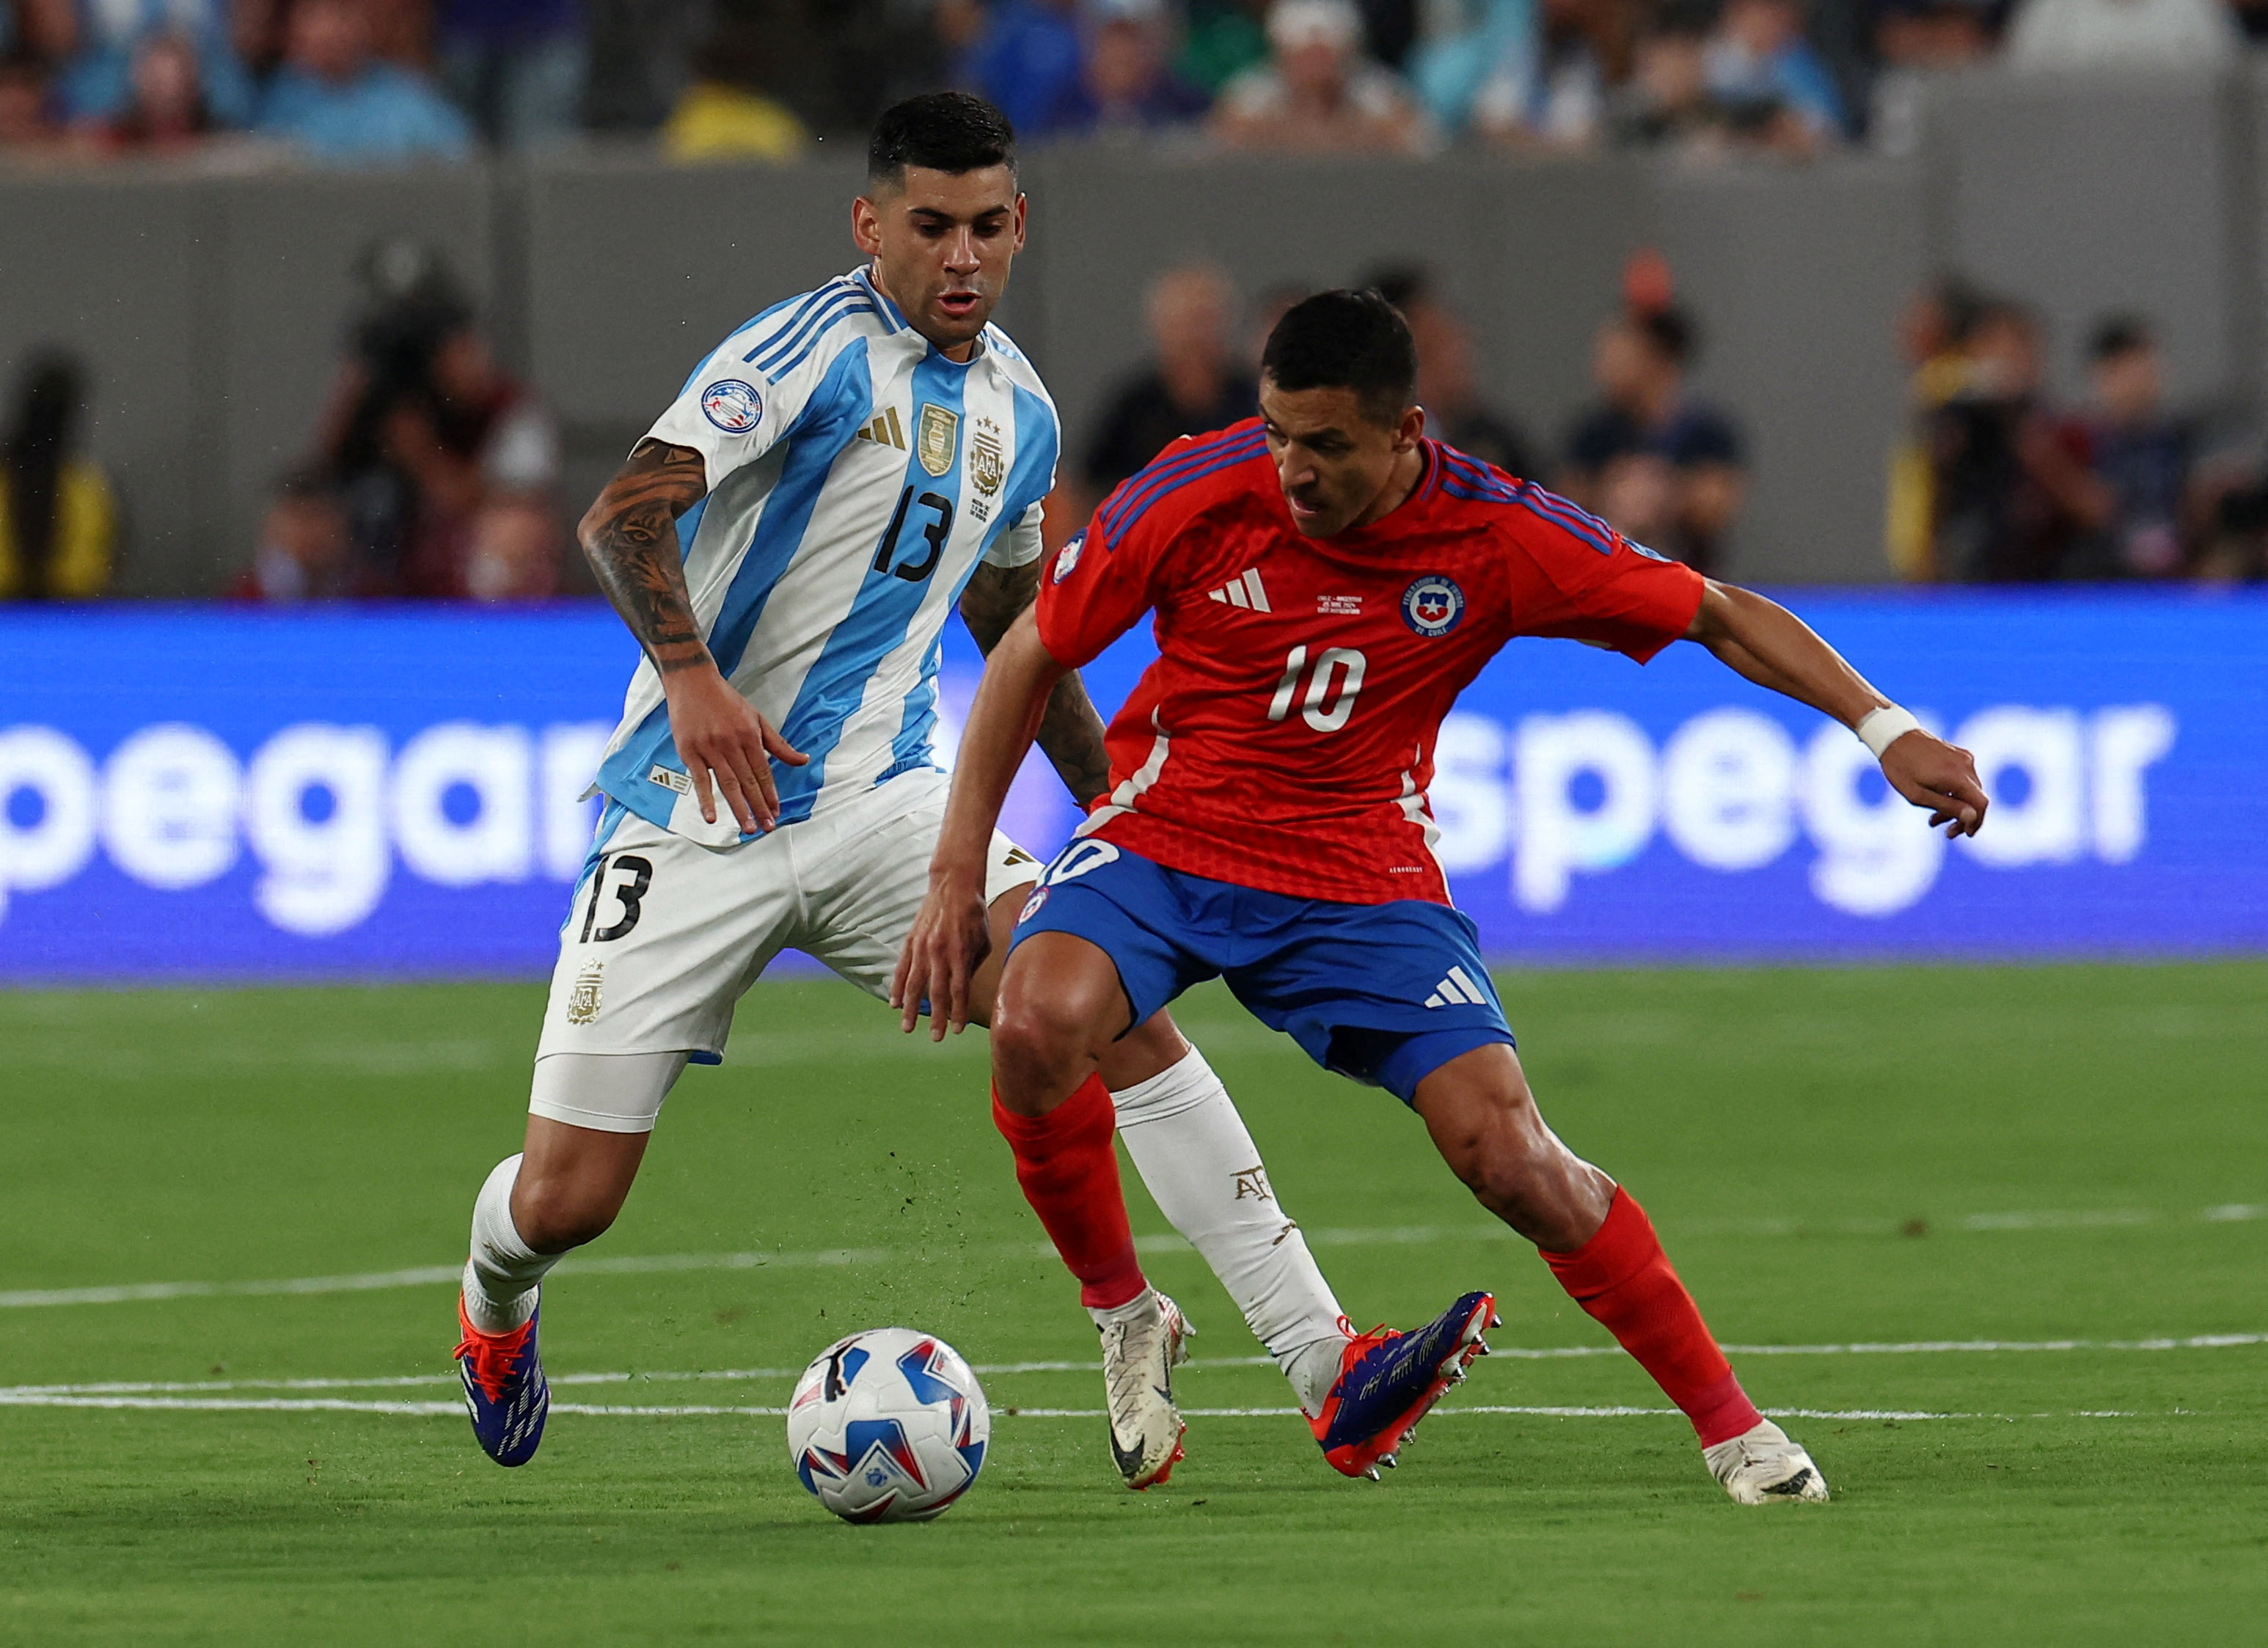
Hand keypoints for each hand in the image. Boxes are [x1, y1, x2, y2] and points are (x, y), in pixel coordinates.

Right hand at [661, 666, 806, 832]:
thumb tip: (803, 760)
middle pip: (748, 782)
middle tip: (767, 827)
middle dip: (759, 807)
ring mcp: (709, 749)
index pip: (763, 772)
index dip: (770, 794)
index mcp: (749, 736)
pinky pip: (699, 780)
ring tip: (748, 828)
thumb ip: (779, 744)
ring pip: (727, 784)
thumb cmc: (726, 701)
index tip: (776, 812)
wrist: (693, 682)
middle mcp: (731, 744)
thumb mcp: (757, 718)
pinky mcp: (689, 752)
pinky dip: (705, 799)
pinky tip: (711, 817)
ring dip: (739, 808)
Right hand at [891, 866, 993, 1040]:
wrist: (953, 884)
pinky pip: (902, 968)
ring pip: (914, 983)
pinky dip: (898, 986)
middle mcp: (939, 952)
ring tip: (908, 1028)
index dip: (957, 1012)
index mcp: (960, 952)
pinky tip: (895, 1002)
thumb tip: (963, 989)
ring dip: (911, 1008)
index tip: (956, 1030)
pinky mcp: (910, 940)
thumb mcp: (983, 940)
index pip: (959, 990)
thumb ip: (973, 966)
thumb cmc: (973, 914)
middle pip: (936, 991)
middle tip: (935, 1038)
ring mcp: (922, 946)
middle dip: (936, 1017)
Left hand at [1881, 729, 1988, 838]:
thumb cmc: (1900, 768)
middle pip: (1976, 798)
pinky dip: (1955, 792)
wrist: (1892, 736)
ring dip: (1956, 806)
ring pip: (1969, 789)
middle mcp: (1966, 765)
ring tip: (1934, 820)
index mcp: (1957, 776)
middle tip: (1947, 832)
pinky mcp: (1959, 753)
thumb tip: (1972, 817)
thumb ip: (1947, 806)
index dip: (1977, 822)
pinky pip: (1964, 777)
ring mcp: (1963, 757)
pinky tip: (1937, 799)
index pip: (1981, 804)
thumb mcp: (1918, 795)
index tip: (1966, 834)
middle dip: (1963, 817)